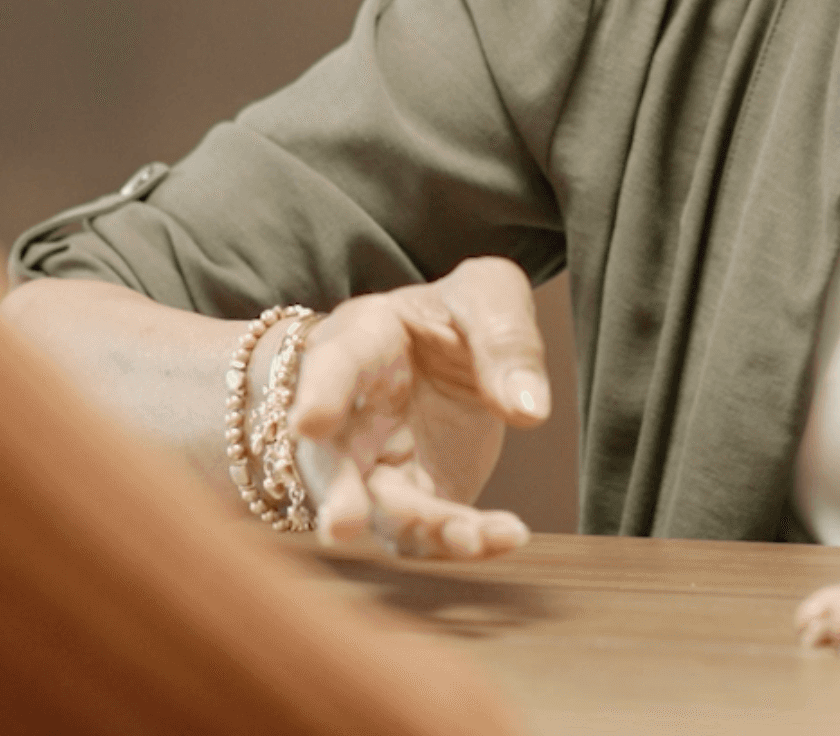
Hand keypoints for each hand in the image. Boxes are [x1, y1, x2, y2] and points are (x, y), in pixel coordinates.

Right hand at [289, 256, 547, 559]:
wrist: (445, 353)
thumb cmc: (455, 315)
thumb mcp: (489, 297)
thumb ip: (506, 341)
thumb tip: (528, 409)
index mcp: (362, 340)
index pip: (334, 364)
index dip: (320, 393)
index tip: (311, 424)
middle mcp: (352, 410)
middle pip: (335, 457)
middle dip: (338, 492)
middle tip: (343, 525)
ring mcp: (373, 464)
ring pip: (378, 509)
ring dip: (418, 529)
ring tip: (472, 539)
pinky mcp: (407, 499)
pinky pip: (422, 532)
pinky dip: (459, 542)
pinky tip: (503, 537)